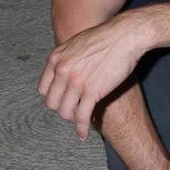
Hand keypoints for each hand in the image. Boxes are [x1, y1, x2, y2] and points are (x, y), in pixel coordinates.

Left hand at [39, 12, 147, 138]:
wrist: (126, 35)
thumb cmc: (108, 37)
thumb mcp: (78, 43)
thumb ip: (68, 58)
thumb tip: (69, 70)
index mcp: (56, 59)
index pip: (43, 89)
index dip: (53, 97)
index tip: (63, 100)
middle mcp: (63, 71)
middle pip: (52, 102)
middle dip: (62, 109)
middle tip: (73, 110)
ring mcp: (77, 82)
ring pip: (65, 111)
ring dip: (72, 118)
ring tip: (80, 120)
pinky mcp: (93, 91)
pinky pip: (82, 116)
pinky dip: (81, 128)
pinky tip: (83, 134)